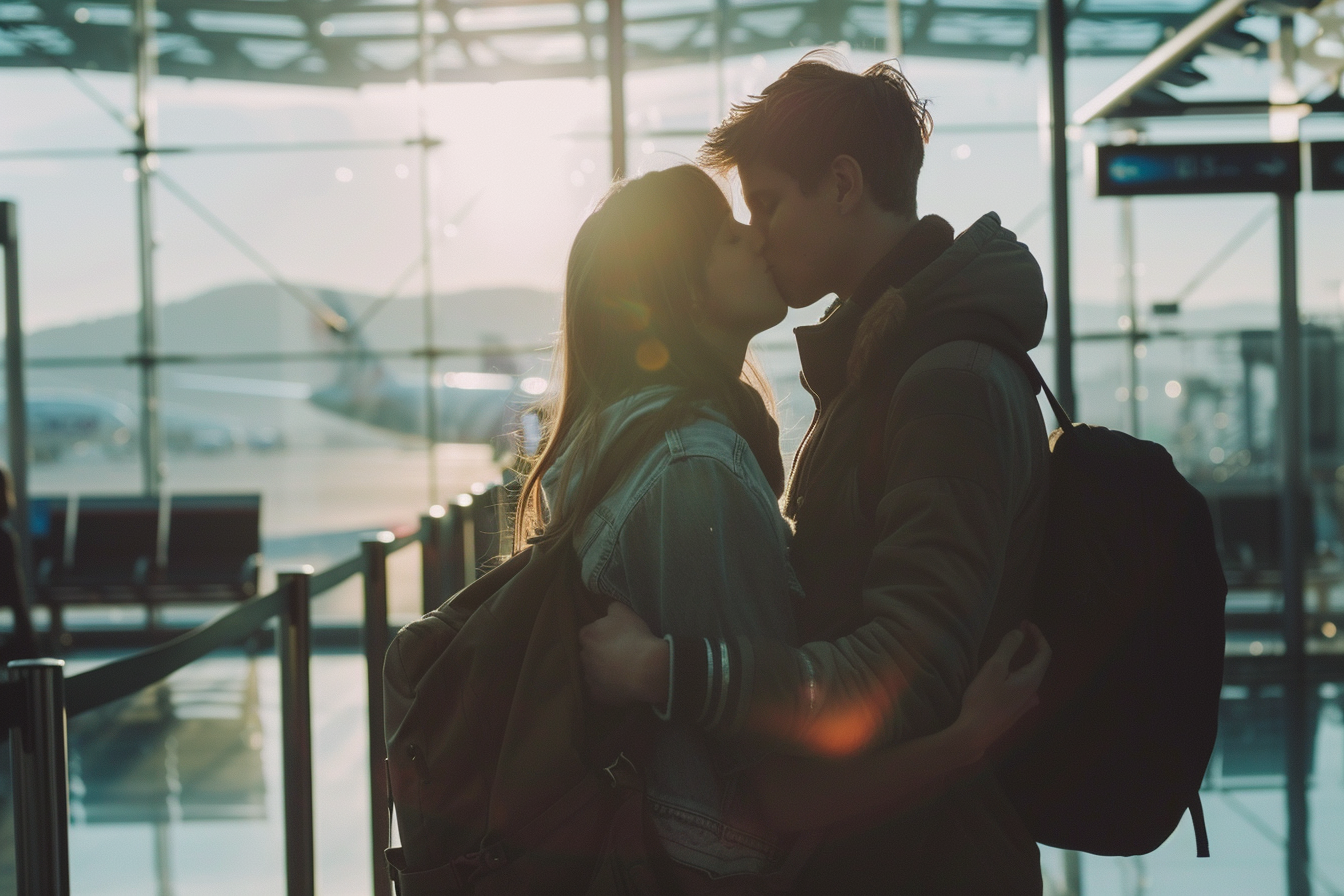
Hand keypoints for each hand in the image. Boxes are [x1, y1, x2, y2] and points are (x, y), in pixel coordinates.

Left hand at [578, 601, 669, 705]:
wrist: (646, 669)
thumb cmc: (635, 637)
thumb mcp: (625, 612)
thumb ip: (612, 609)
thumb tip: (609, 611)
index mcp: (588, 635)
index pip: (588, 633)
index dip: (602, 635)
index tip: (614, 637)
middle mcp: (584, 656)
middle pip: (589, 653)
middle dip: (600, 653)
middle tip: (619, 653)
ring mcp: (589, 677)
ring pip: (593, 672)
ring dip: (603, 671)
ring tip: (622, 670)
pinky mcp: (597, 695)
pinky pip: (600, 690)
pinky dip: (608, 688)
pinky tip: (621, 685)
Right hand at [954, 622, 1050, 760]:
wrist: (974, 733)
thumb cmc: (983, 699)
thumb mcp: (994, 668)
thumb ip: (1008, 648)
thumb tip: (1019, 632)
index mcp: (1032, 679)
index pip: (1045, 652)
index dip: (1038, 635)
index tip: (1025, 623)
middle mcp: (1034, 691)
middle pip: (1039, 663)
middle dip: (1031, 644)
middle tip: (1019, 629)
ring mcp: (1026, 703)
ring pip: (1031, 675)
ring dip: (1025, 657)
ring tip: (1013, 647)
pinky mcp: (1016, 710)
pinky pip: (1024, 685)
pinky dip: (1019, 670)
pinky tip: (1009, 673)